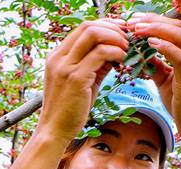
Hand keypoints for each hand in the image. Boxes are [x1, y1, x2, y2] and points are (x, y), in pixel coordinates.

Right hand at [38, 19, 129, 142]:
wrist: (54, 131)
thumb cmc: (67, 109)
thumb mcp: (80, 82)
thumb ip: (93, 65)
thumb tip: (114, 51)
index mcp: (57, 56)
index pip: (83, 27)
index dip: (105, 25)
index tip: (120, 33)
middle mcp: (58, 58)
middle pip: (88, 26)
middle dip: (112, 28)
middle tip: (126, 39)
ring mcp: (66, 67)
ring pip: (94, 35)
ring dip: (115, 38)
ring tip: (125, 49)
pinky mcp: (76, 78)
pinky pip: (101, 54)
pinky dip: (116, 52)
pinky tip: (122, 60)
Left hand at [129, 13, 180, 144]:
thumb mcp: (167, 81)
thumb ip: (158, 66)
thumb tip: (143, 54)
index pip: (177, 28)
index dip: (156, 21)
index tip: (136, 21)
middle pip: (179, 27)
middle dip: (154, 20)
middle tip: (133, 21)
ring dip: (157, 29)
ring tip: (137, 29)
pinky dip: (165, 47)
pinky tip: (150, 43)